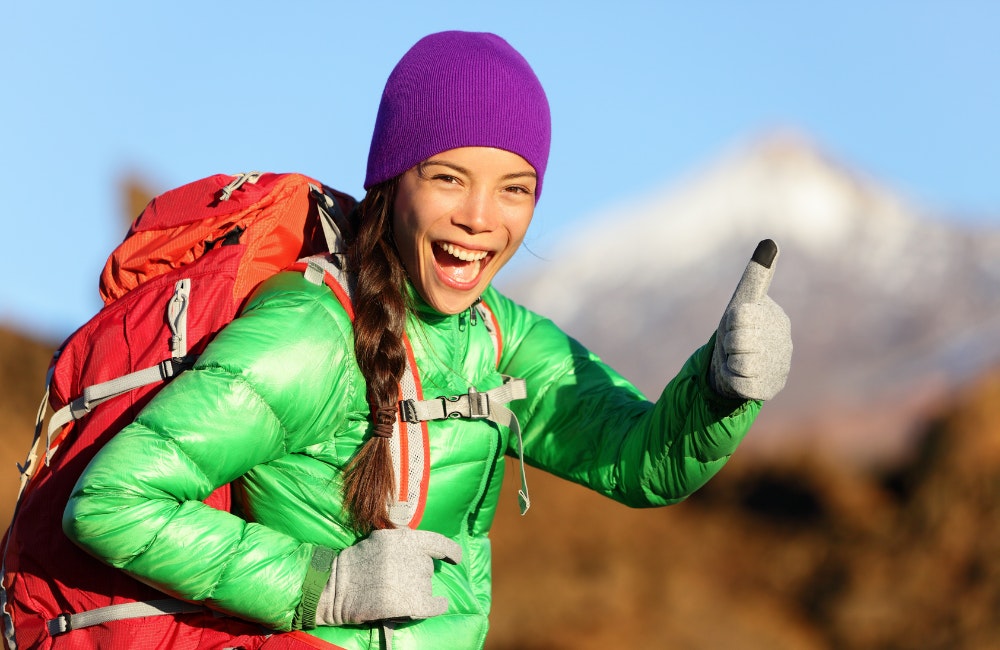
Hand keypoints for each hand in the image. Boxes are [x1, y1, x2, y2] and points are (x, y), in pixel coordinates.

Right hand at [315, 528, 461, 625]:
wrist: (335, 586)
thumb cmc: (356, 563)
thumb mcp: (380, 540)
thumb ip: (402, 541)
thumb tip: (424, 549)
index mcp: (405, 539)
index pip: (438, 543)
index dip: (450, 551)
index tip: (455, 559)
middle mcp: (411, 558)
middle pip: (427, 568)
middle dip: (417, 574)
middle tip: (395, 579)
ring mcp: (410, 581)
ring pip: (426, 586)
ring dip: (416, 589)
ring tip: (394, 591)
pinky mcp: (406, 603)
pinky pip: (431, 605)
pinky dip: (436, 606)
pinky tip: (438, 605)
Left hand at [710, 239, 791, 400]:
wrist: (734, 367)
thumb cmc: (738, 329)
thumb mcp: (742, 300)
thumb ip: (756, 274)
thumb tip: (771, 241)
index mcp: (776, 317)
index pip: (740, 315)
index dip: (731, 322)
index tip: (737, 323)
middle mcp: (783, 342)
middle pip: (737, 340)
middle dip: (729, 344)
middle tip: (735, 345)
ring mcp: (779, 366)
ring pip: (739, 363)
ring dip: (730, 363)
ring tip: (738, 360)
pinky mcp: (771, 388)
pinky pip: (740, 384)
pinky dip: (733, 381)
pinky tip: (741, 377)